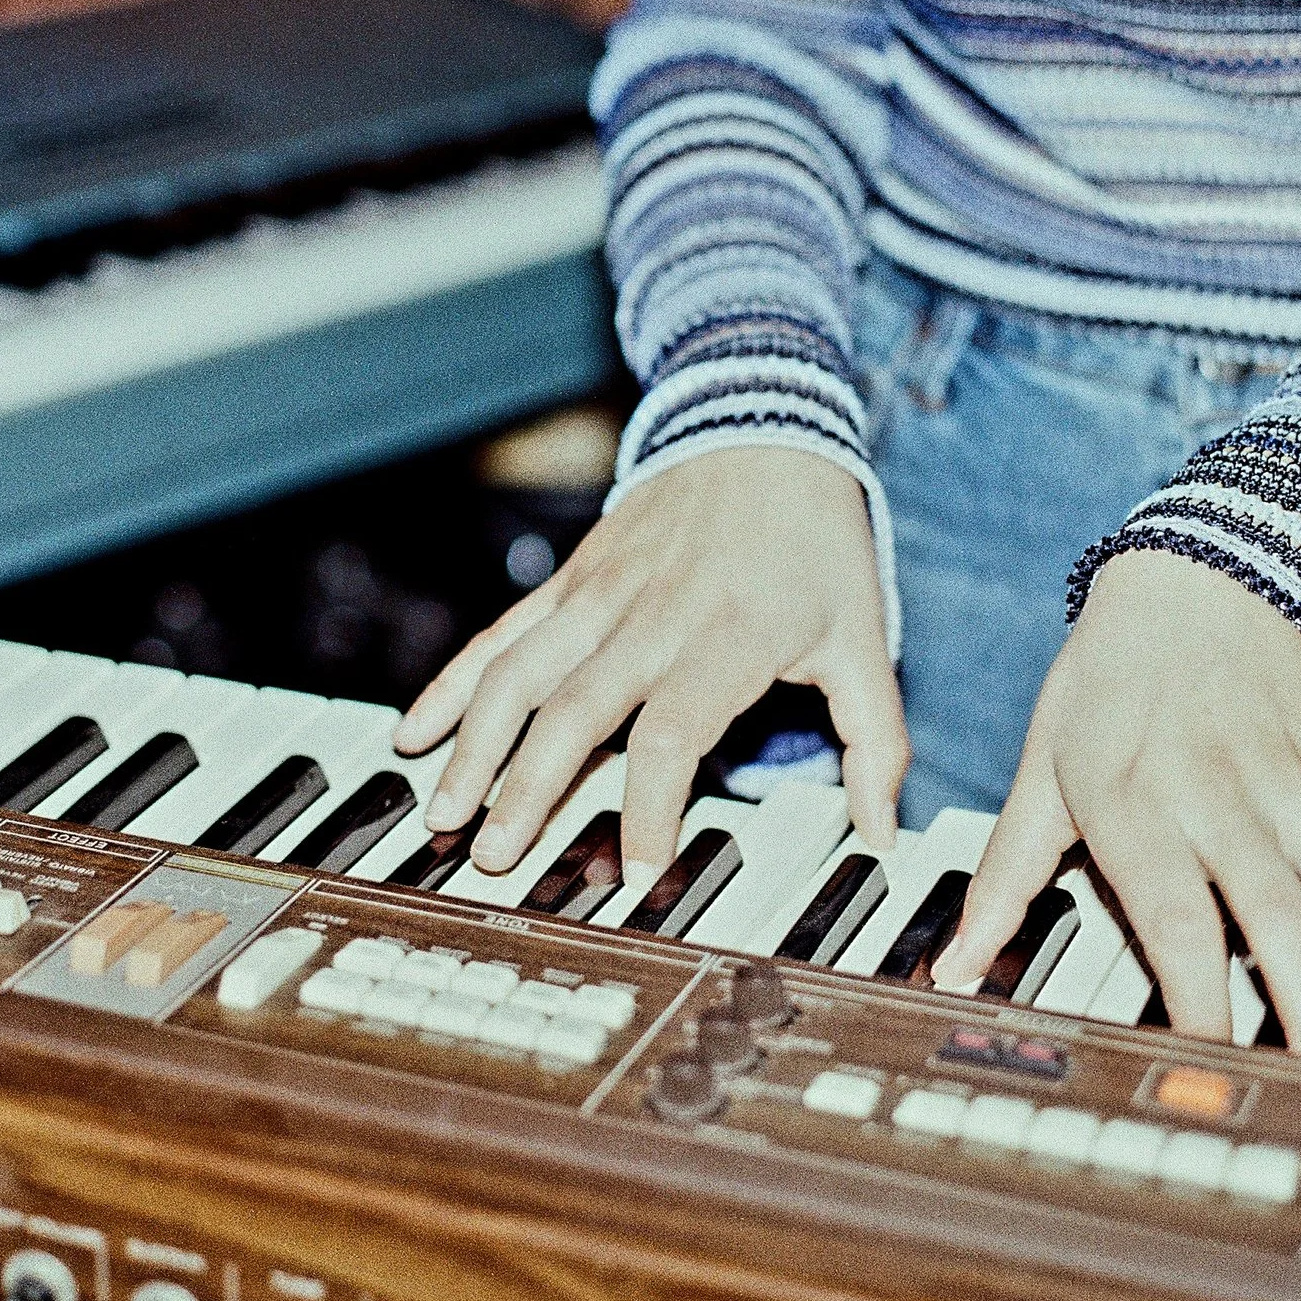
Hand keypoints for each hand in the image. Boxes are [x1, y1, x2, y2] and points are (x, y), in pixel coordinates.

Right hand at [392, 446, 906, 878]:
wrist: (763, 426)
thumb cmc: (815, 541)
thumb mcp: (864, 637)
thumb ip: (874, 742)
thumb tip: (882, 832)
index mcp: (726, 638)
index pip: (673, 734)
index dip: (651, 809)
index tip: (640, 874)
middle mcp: (650, 618)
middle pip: (573, 711)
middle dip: (528, 790)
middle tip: (500, 859)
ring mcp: (598, 597)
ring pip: (518, 674)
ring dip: (474, 746)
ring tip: (445, 813)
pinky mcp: (569, 582)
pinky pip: (499, 636)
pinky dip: (453, 684)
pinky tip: (417, 734)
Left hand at [931, 549, 1300, 1067]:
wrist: (1200, 576)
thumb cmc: (1109, 679)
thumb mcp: (1040, 767)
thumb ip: (1004, 876)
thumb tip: (953, 965)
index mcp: (1135, 800)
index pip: (1172, 916)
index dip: (1196, 994)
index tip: (1209, 1064)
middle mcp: (1220, 796)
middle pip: (1277, 916)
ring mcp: (1291, 787)